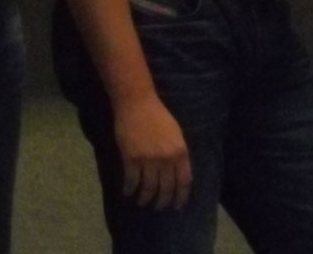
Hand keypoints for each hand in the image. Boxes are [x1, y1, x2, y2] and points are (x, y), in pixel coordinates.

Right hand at [112, 92, 191, 209]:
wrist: (138, 104)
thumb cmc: (158, 116)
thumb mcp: (176, 134)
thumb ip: (178, 154)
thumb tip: (178, 174)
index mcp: (180, 152)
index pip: (184, 181)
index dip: (180, 197)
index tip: (177, 206)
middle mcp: (166, 159)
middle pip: (166, 189)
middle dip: (162, 202)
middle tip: (158, 207)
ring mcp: (149, 160)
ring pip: (148, 189)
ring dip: (145, 199)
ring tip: (143, 202)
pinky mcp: (131, 159)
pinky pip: (131, 181)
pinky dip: (130, 190)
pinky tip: (128, 193)